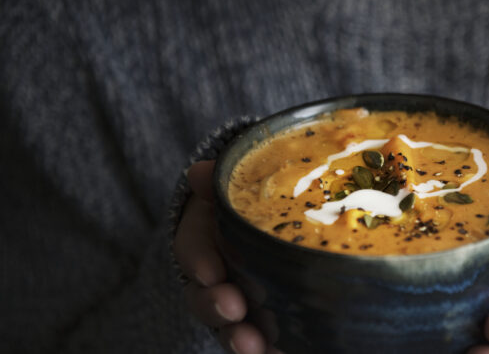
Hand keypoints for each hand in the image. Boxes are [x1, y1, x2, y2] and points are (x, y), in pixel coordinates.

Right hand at [174, 160, 276, 353]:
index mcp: (207, 241)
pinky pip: (261, 343)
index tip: (211, 272)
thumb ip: (217, 181)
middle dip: (216, 307)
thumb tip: (199, 172)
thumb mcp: (234, 186)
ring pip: (230, 328)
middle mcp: (216, 280)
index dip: (200, 263)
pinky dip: (269, 352)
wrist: (273, 220)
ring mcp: (238, 305)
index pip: (194, 252)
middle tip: (233, 310)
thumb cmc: (253, 199)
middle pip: (206, 299)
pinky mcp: (264, 324)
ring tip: (253, 347)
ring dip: (238, 340)